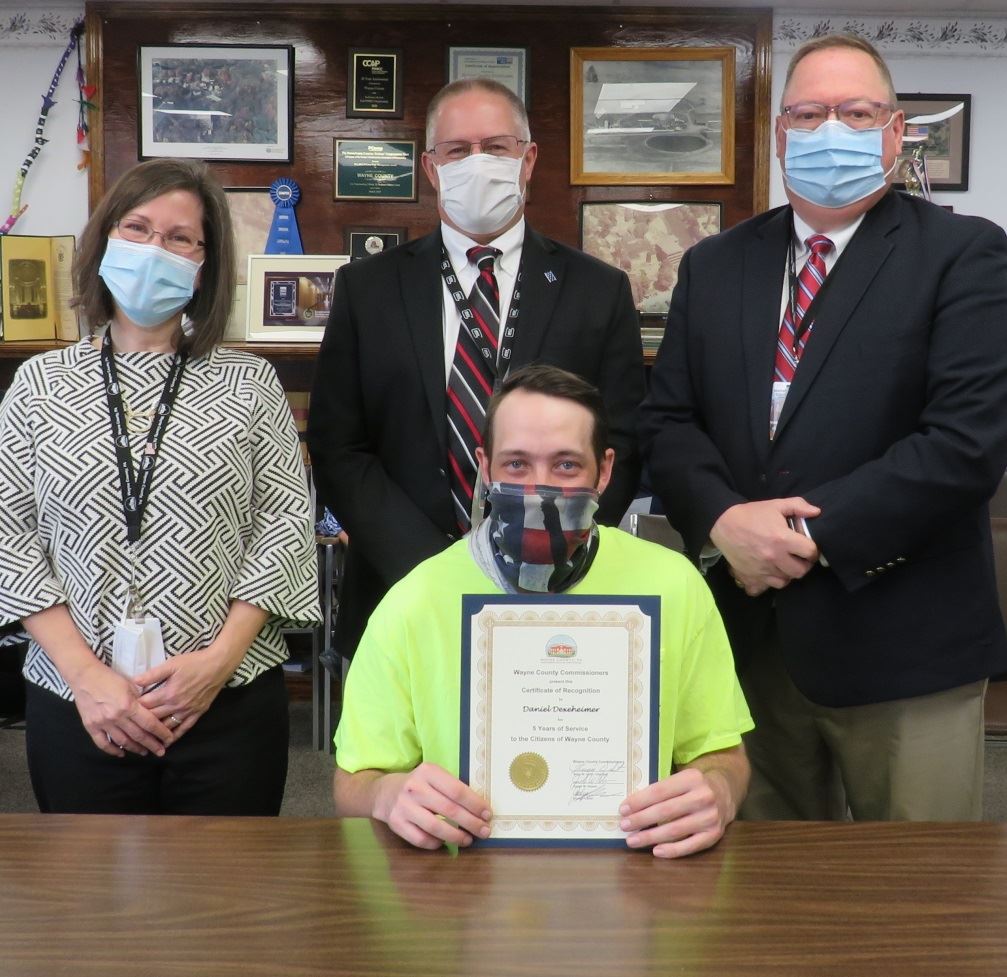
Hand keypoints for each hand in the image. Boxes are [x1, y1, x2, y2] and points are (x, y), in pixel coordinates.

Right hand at [70, 659, 172, 757]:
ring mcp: (102, 723)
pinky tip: (121, 753)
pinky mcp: (90, 726)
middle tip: (160, 752)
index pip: (149, 723)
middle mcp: (116, 717)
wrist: (85, 676)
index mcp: (129, 705)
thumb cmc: (110, 678)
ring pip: (122, 741)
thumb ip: (140, 701)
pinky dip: (112, 750)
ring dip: (135, 749)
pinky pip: (102, 743)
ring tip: (144, 752)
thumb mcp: (131, 685)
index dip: (161, 733)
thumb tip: (151, 713)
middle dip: (151, 745)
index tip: (169, 739)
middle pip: (138, 735)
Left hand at [135, 646, 234, 740]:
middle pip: (154, 718)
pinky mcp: (197, 713)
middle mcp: (176, 706)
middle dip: (140, 723)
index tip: (125, 710)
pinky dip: (175, 736)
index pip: (145, 705)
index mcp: (168, 693)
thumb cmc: (194, 662)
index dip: (134, 708)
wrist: (218, 665)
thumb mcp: (172, 664)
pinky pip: (184, 728)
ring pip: (167, 726)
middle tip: (129, 727)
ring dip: (155, 734)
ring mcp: (187, 711)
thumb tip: (134, 681)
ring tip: (143, 739)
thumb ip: (153, 674)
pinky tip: (167, 742)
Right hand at [372, 762, 491, 849]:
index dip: (475, 804)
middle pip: (449, 810)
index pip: (457, 790)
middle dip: (471, 823)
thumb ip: (452, 788)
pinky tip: (445, 842)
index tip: (488, 814)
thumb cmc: (419, 784)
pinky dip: (437, 843)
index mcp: (428, 771)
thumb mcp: (434, 776)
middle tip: (485, 831)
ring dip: (456, 836)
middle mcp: (415, 788)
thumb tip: (480, 809)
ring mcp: (404, 807)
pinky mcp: (397, 824)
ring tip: (468, 839)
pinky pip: (422, 840)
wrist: (385, 792)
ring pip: (436, 828)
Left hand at [620, 768, 730, 858]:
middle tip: (624, 826)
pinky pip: (690, 846)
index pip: (659, 791)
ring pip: (675, 830)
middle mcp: (703, 797)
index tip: (623, 809)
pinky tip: (656, 851)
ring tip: (633, 840)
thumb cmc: (693, 786)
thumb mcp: (680, 779)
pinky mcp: (714, 835)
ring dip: (651, 837)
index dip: (639, 801)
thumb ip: (661, 790)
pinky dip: (672, 850)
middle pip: (665, 811)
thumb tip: (631, 807)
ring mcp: (710, 817)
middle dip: (641, 820)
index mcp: (691, 778)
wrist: (724, 792)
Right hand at [710, 498, 820, 594]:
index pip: (810, 552)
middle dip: (804, 564)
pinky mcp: (752, 575)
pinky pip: (770, 585)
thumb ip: (798, 506)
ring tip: (786, 564)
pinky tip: (773, 571)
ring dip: (789, 573)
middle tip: (799, 557)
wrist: (723, 524)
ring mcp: (763, 568)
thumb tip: (816, 512)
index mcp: (782, 539)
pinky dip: (775, 580)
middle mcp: (774, 557)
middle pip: (801, 571)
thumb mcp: (775, 505)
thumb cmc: (751, 515)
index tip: (809, 547)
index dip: (813, 550)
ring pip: (786, 580)